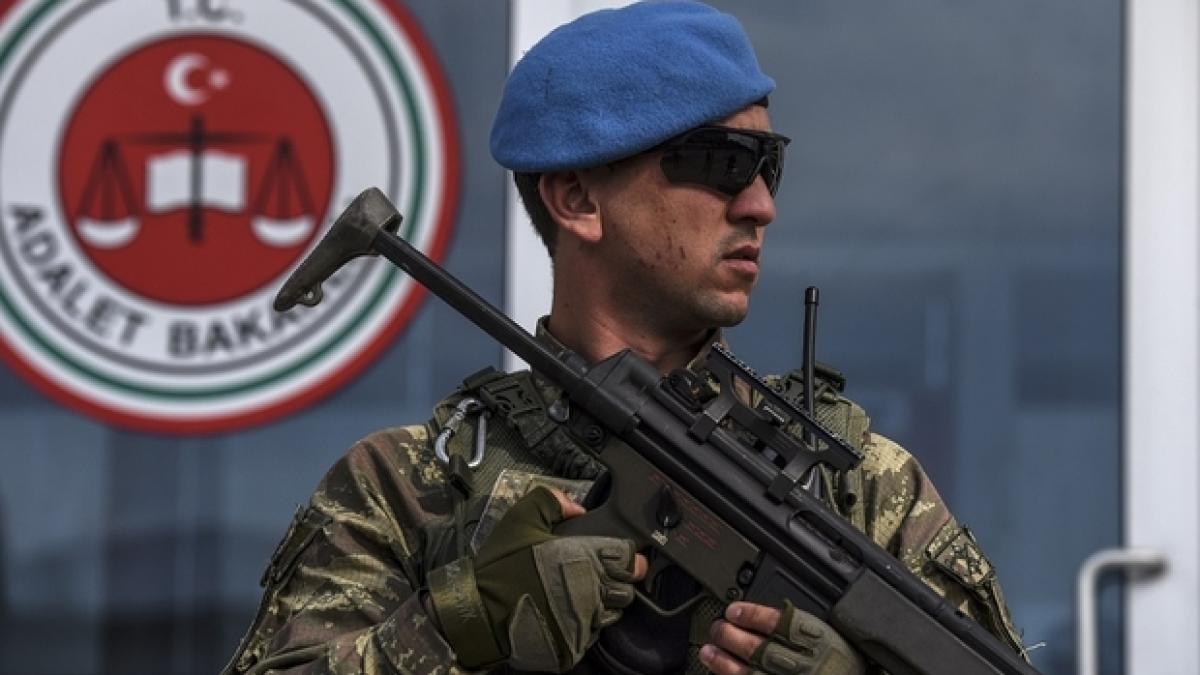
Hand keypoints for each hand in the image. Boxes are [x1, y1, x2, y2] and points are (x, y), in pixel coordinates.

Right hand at [428, 487, 647, 672]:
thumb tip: (578, 507)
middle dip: (617, 583)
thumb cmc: (500, 568)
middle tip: (595, 577)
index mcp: (583, 558)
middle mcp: (590, 592)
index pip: (628, 558)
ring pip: (612, 615)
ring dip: (602, 606)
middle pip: (626, 589)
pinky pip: (591, 636)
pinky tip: (564, 617)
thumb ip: (551, 502)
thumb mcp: (520, 519)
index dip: (627, 557)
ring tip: (577, 597)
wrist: (476, 614)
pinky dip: (584, 627)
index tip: (620, 557)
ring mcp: (583, 624)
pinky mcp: (574, 648)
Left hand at [702, 600, 865, 674]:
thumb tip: (774, 608)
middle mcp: (806, 666)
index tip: (734, 609)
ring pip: (751, 673)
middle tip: (718, 627)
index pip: (782, 625)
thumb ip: (808, 625)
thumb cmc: (845, 665)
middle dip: (732, 637)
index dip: (752, 616)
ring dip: (725, 662)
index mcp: (821, 643)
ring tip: (709, 650)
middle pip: (761, 649)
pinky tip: (719, 671)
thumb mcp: (835, 637)